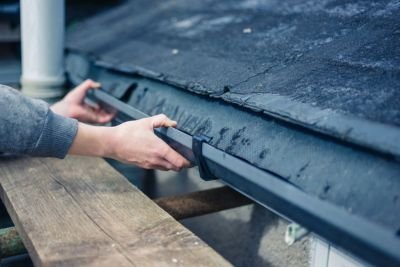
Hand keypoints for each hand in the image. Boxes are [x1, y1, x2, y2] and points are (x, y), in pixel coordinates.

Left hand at [51, 79, 114, 122]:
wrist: (68, 108)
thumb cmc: (72, 99)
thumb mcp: (82, 88)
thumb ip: (89, 84)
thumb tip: (98, 84)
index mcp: (86, 107)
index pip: (96, 108)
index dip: (102, 105)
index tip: (107, 101)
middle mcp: (90, 113)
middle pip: (102, 113)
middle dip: (108, 110)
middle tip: (114, 105)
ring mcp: (93, 117)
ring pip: (105, 116)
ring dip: (111, 113)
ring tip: (117, 108)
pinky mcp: (95, 120)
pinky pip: (105, 119)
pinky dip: (111, 117)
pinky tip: (115, 112)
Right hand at [69, 114, 190, 170]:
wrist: (111, 143)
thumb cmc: (127, 133)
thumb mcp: (146, 122)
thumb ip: (161, 120)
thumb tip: (172, 123)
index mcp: (159, 149)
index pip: (179, 162)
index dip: (188, 161)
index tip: (192, 157)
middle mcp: (156, 160)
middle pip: (176, 168)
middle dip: (182, 163)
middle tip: (185, 156)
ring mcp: (149, 164)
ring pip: (167, 169)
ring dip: (172, 164)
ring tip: (173, 155)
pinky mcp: (143, 166)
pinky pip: (158, 167)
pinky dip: (163, 164)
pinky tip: (160, 155)